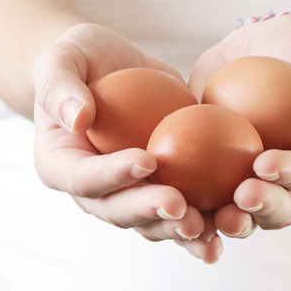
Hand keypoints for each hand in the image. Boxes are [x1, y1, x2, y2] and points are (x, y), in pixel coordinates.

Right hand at [32, 23, 222, 262]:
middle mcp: (93, 191)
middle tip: (180, 206)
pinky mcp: (160, 189)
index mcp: (61, 166)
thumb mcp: (59, 59)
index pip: (83, 178)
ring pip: (152, 223)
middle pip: (118, 211)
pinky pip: (181, 212)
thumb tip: (77, 118)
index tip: (147, 160)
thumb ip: (59, 86)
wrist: (106, 69)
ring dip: (178, 231)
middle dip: (150, 212)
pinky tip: (232, 225)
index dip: (113, 175)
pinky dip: (205, 224)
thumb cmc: (78, 59)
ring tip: (207, 232)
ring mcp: (128, 195)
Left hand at [189, 14, 290, 237]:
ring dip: (229, 222)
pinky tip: (171, 204)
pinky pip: (205, 199)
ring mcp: (253, 184)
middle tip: (240, 197)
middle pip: (282, 208)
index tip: (265, 164)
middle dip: (262, 209)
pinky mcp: (217, 177)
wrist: (266, 49)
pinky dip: (192, 208)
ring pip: (244, 215)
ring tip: (209, 219)